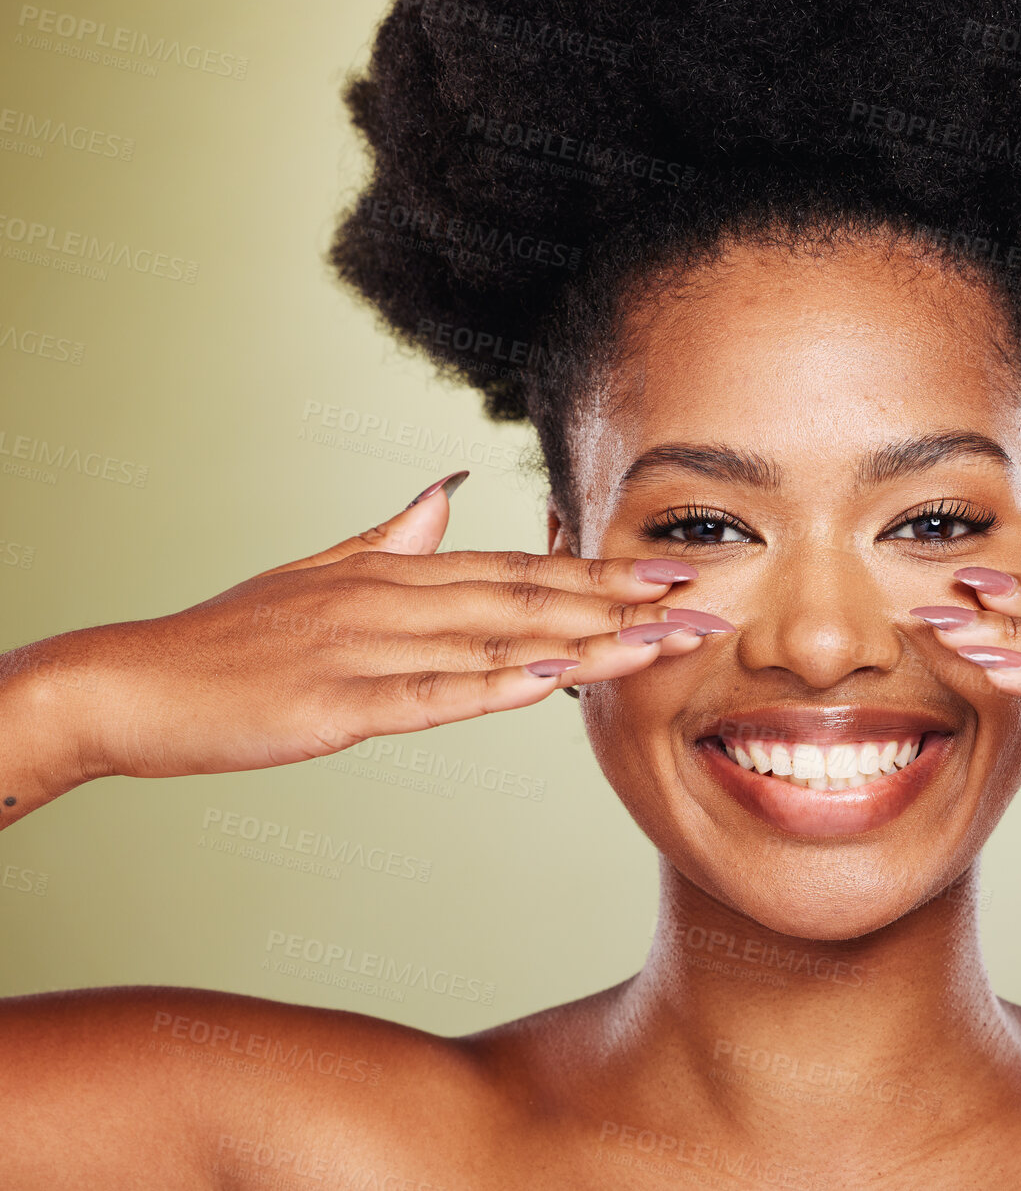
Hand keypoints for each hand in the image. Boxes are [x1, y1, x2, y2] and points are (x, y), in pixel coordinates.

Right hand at [10, 471, 732, 792]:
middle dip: (628, 604)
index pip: (525, 569)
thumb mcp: (317, 574)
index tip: (681, 571)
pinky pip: (427, 695)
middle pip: (533, 599)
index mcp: (400, 570)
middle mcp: (396, 597)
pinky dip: (491, 688)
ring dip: (589, 644)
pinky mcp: (335, 701)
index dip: (608, 571)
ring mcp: (367, 647)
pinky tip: (549, 685)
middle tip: (712, 607)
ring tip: (665, 643)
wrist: (134, 679)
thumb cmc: (233, 636)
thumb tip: (444, 493)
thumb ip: (390, 537)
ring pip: (498, 641)